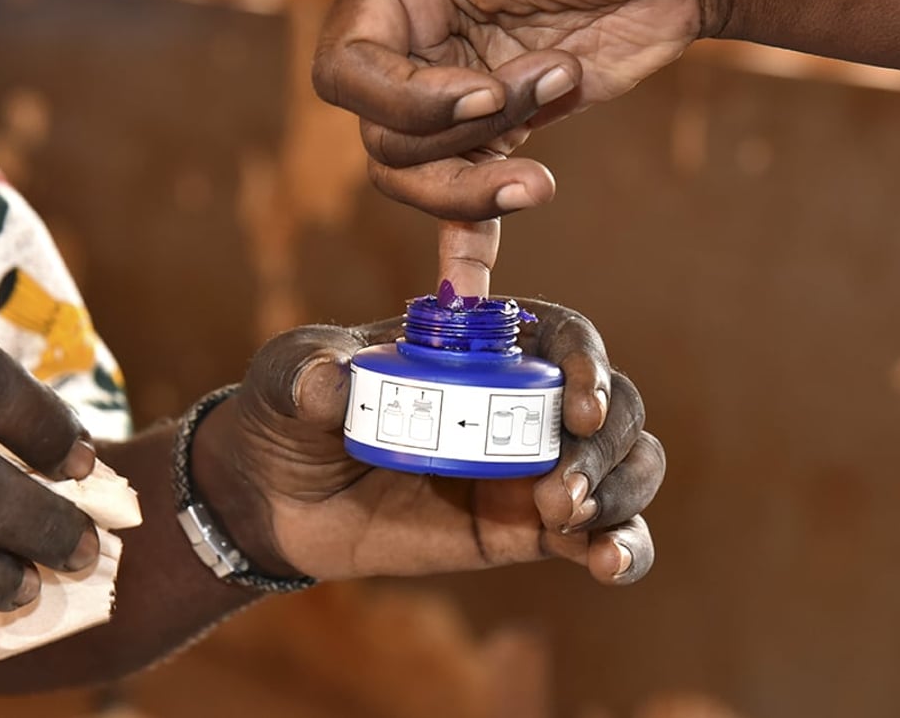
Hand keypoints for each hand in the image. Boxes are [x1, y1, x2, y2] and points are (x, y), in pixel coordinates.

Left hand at [193, 299, 663, 584]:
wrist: (274, 498)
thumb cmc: (288, 413)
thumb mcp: (286, 379)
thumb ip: (307, 375)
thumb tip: (332, 385)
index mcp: (480, 345)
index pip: (562, 336)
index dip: (586, 361)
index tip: (577, 405)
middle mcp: (520, 399)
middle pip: (613, 404)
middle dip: (607, 443)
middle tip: (560, 488)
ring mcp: (529, 466)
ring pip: (626, 466)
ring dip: (621, 492)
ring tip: (566, 517)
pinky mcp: (524, 529)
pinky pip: (599, 537)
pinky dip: (624, 549)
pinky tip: (609, 564)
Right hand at [312, 0, 706, 219]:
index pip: (348, 75)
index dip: (407, 100)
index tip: (481, 93)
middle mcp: (411, 55)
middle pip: (385, 142)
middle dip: (467, 135)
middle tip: (548, 81)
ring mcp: (454, 107)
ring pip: (420, 183)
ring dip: (481, 183)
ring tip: (546, 158)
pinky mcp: (499, 143)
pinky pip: (464, 209)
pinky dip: (465, 248)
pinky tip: (471, 291)